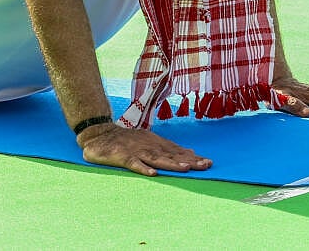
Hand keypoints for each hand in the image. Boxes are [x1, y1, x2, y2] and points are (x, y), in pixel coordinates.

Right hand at [77, 122, 211, 176]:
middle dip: (188, 160)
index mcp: (156, 143)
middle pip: (171, 154)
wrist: (99, 133)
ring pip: (156, 158)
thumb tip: (191, 153)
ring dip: (171, 163)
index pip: (178, 151)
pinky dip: (143, 168)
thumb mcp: (150, 140)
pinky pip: (134, 163)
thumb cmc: (126, 139)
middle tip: (205, 166)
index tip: (209, 163)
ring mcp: (136, 151)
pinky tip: (152, 174)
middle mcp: (149, 146)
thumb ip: (169, 148)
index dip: (193, 157)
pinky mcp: (122, 156)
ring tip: (184, 168)